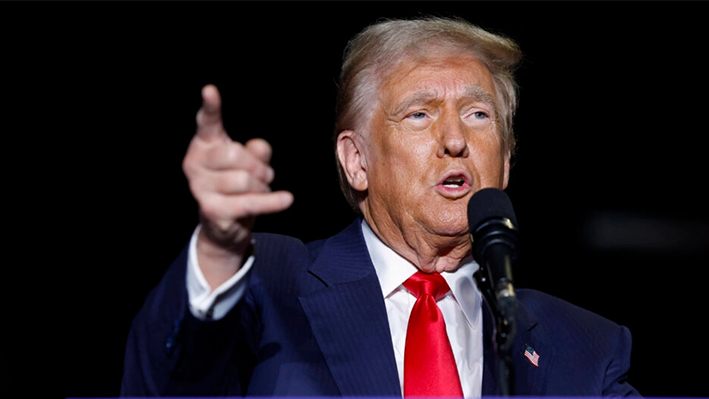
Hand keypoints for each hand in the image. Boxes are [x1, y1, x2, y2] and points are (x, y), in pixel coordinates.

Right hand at [183, 84, 293, 287]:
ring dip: (262, 187)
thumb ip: (256, 151)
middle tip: (265, 176)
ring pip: (244, 180)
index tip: (210, 90)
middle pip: (234, 154)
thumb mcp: (251, 164)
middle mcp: (194, 163)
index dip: (210, 107)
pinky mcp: (211, 210)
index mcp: (204, 144)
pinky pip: (249, 202)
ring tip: (261, 191)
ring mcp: (199, 187)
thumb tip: (258, 148)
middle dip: (258, 166)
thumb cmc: (237, 186)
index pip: (206, 122)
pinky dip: (272, 202)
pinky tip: (286, 199)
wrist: (225, 226)